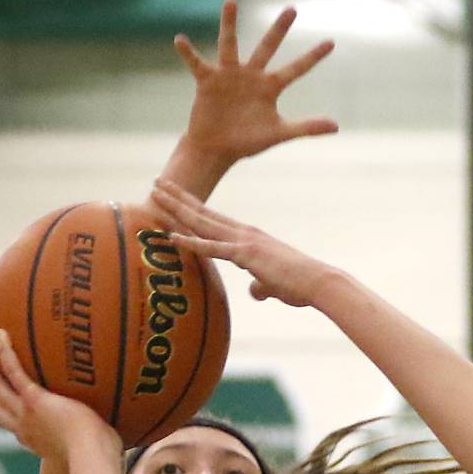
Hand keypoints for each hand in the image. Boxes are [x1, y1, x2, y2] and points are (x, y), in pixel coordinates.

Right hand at [0, 330, 120, 462]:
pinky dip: (5, 352)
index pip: (14, 425)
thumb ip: (102, 438)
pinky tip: (1, 334)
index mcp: (36, 441)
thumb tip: (124, 433)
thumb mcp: (98, 447)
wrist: (92, 459)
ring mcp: (26, 413)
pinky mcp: (34, 399)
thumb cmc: (102, 459)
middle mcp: (25, 428)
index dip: (6, 413)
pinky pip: (13, 370)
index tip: (4, 402)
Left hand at [151, 179, 331, 308]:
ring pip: (201, 222)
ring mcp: (243, 240)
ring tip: (155, 193)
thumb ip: (260, 285)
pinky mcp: (246, 254)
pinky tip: (172, 237)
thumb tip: (254, 291)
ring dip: (176, 208)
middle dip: (178, 197)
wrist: (317, 281)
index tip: (174, 196)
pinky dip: (191, 242)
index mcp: (248, 236)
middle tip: (157, 182)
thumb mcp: (273, 284)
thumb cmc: (299, 284)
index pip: (213, 219)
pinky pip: (212, 248)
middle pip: (203, 212)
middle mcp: (243, 232)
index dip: (192, 206)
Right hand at [175, 0, 336, 167]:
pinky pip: (196, 63)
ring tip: (231, 1)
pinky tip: (180, 40)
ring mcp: (229, 76)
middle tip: (292, 9)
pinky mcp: (208, 81)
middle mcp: (251, 76)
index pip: (296, 70)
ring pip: (230, 45)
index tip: (331, 43)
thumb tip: (337, 126)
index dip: (313, 57)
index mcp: (269, 87)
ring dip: (229, 24)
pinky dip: (188, 53)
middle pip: (267, 47)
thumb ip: (306, 127)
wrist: (216, 149)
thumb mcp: (279, 133)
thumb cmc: (246, 141)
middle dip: (279, 30)